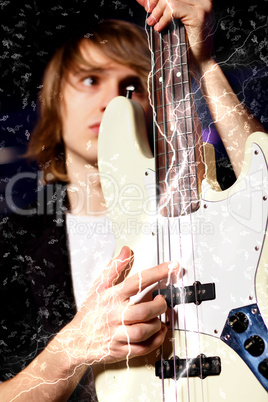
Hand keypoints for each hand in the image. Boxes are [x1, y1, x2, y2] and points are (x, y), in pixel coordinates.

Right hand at [57, 246, 180, 365]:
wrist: (76, 341)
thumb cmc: (90, 312)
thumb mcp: (99, 286)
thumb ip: (114, 267)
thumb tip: (127, 250)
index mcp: (112, 296)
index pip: (138, 281)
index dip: (157, 272)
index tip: (172, 266)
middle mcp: (115, 315)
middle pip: (145, 310)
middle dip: (160, 305)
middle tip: (161, 301)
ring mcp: (118, 334)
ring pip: (144, 330)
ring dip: (157, 323)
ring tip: (158, 317)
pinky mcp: (121, 350)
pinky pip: (144, 347)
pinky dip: (156, 340)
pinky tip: (158, 331)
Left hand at [136, 0, 213, 71]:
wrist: (199, 62)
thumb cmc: (186, 45)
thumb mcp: (171, 22)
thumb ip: (159, 9)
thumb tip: (141, 0)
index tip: (147, 5)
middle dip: (155, 2)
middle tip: (148, 12)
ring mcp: (203, 6)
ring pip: (171, 0)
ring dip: (158, 11)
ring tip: (152, 22)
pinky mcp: (199, 15)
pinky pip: (174, 9)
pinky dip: (163, 18)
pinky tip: (159, 27)